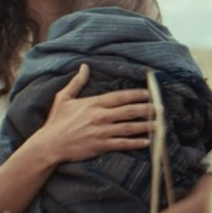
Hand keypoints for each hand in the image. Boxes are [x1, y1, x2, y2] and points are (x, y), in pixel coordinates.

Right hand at [33, 63, 153, 162]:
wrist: (49, 145)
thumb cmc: (56, 122)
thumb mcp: (64, 98)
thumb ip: (76, 82)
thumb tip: (84, 66)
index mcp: (94, 103)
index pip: (120, 97)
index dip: (137, 94)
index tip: (150, 93)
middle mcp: (101, 116)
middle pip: (130, 111)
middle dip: (148, 109)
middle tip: (161, 108)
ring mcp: (102, 132)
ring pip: (130, 127)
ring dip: (147, 126)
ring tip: (160, 124)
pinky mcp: (101, 146)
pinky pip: (123, 144)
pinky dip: (136, 143)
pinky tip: (148, 142)